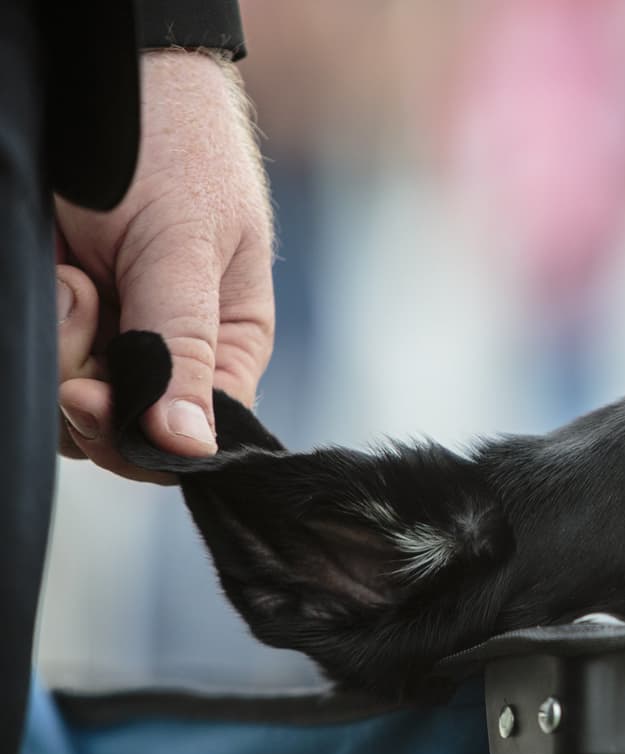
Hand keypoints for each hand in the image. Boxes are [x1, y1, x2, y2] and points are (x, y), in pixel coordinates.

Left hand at [55, 50, 274, 482]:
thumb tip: (191, 447)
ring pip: (69, 399)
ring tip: (72, 267)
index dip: (140, 437)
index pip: (193, 436)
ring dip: (60, 338)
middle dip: (89, 379)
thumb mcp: (188, 247)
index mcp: (228, 347)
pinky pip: (42, 356)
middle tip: (82, 298)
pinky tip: (55, 267)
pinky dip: (39, 316)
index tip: (93, 397)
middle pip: (121, 428)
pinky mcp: (64, 316)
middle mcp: (172, 353)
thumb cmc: (175, 149)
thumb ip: (184, 348)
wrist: (112, 77)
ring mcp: (112, 335)